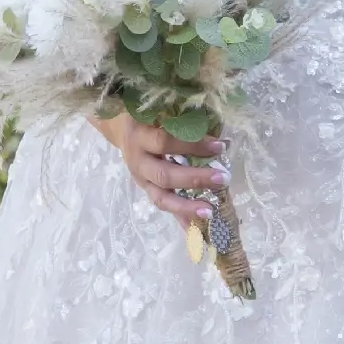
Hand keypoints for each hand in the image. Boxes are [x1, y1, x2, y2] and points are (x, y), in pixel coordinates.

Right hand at [93, 114, 230, 230]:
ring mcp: (140, 178)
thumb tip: (218, 136)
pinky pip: (163, 206)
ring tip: (210, 211)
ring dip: (186, 206)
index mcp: (140, 135)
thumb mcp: (159, 111)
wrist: (120, 126)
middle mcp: (137, 159)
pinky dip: (180, 219)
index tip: (219, 146)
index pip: (165, 142)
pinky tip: (196, 232)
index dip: (192, 145)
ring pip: (160, 197)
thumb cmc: (149, 115)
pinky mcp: (145, 189)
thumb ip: (181, 122)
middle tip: (222, 178)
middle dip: (194, 178)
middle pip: (164, 174)